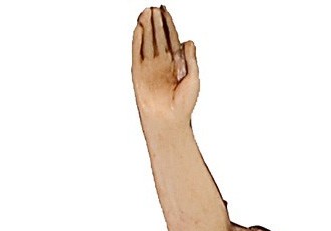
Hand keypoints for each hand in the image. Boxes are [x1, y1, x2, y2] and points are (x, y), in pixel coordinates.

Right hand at [132, 7, 198, 126]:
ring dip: (146, 27)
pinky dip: (137, 40)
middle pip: (158, 37)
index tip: (165, 11)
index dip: (168, 25)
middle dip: (156, 23)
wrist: (169, 120)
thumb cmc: (183, 105)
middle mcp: (162, 63)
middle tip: (154, 9)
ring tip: (146, 12)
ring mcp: (150, 67)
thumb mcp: (194, 79)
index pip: (171, 39)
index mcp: (176, 64)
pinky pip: (137, 52)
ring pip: (147, 41)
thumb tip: (189, 40)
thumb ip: (191, 59)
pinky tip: (138, 27)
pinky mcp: (138, 72)